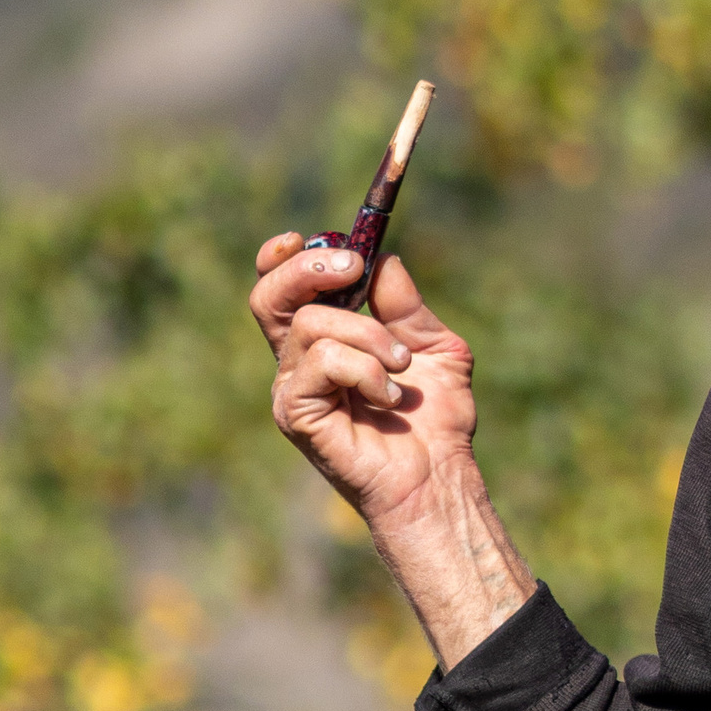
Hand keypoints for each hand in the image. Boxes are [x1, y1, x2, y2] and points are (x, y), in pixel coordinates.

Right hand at [250, 235, 532, 670]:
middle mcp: (298, 362)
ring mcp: (291, 389)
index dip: (285, 258)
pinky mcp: (296, 415)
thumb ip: (404, 303)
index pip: (282, 289)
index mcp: (323, 339)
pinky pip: (323, 363)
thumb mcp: (431, 343)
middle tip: (354, 268)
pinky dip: (366, 370)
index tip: (307, 235)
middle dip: (310, 270)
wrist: (440, 475)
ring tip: (401, 368)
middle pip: (270, 296)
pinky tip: (390, 398)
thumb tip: (382, 259)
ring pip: (312, 324)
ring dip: (370, 335)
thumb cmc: (435, 418)